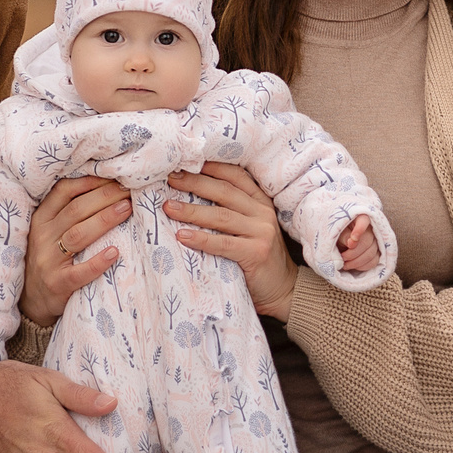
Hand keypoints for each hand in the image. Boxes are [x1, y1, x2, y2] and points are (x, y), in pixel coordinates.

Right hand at [21, 174, 130, 328]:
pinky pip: (79, 272)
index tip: (115, 176)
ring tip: (127, 208)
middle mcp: (42, 236)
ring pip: (78, 235)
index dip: (90, 182)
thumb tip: (107, 186)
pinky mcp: (57, 284)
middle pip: (75, 209)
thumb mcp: (50, 231)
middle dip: (105, 196)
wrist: (32, 300)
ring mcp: (48, 261)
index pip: (64, 191)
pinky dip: (98, 262)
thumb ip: (69, 212)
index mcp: (42, 218)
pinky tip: (115, 252)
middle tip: (129, 190)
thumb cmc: (50, 258)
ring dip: (104, 219)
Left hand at [168, 161, 293, 320]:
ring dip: (192, 211)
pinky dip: (201, 239)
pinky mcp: (257, 253)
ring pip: (221, 216)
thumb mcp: (249, 229)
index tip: (185, 162)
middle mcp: (262, 213)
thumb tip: (186, 198)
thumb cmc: (257, 258)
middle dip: (195, 183)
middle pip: (224, 192)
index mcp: (260, 202)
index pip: (235, 175)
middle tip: (170, 179)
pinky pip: (224, 243)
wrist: (284, 290)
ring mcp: (262, 232)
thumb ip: (230, 213)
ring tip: (168, 207)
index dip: (211, 167)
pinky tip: (182, 236)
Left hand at [336, 216, 378, 274]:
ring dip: (357, 262)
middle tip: (342, 257)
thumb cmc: (337, 234)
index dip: (359, 230)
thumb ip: (345, 236)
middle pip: (367, 242)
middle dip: (353, 253)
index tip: (350, 243)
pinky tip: (353, 267)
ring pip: (371, 254)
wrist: (339, 242)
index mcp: (360, 218)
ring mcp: (376, 241)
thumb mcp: (337, 233)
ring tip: (345, 264)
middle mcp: (371, 228)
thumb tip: (352, 243)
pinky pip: (374, 261)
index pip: (364, 220)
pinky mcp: (377, 252)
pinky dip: (363, 266)